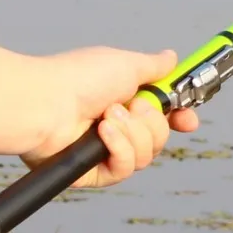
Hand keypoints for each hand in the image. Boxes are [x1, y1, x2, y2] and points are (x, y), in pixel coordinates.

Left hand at [0, 45, 200, 186]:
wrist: (43, 104)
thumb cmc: (79, 78)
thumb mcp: (128, 64)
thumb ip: (154, 66)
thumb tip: (171, 59)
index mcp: (126, 100)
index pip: (163, 116)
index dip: (180, 119)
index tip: (188, 120)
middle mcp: (117, 127)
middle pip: (159, 137)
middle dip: (152, 121)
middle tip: (134, 105)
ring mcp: (104, 151)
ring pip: (146, 154)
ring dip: (132, 133)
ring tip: (108, 116)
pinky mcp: (92, 173)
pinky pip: (124, 168)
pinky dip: (119, 148)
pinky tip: (103, 133)